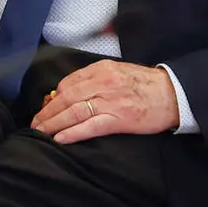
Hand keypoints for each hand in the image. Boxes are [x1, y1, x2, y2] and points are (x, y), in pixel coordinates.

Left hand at [30, 60, 179, 143]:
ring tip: (41, 132)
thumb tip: (72, 90)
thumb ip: (97, 78)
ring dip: (53, 124)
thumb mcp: (120, 71)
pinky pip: (89, 126)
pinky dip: (72, 133)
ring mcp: (110, 101)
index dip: (54, 96)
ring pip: (73, 112)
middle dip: (47, 112)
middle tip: (35, 122)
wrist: (172, 94)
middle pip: (67, 98)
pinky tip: (60, 138)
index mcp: (103, 69)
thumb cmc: (147, 84)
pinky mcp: (118, 119)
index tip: (47, 106)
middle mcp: (104, 83)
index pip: (69, 82)